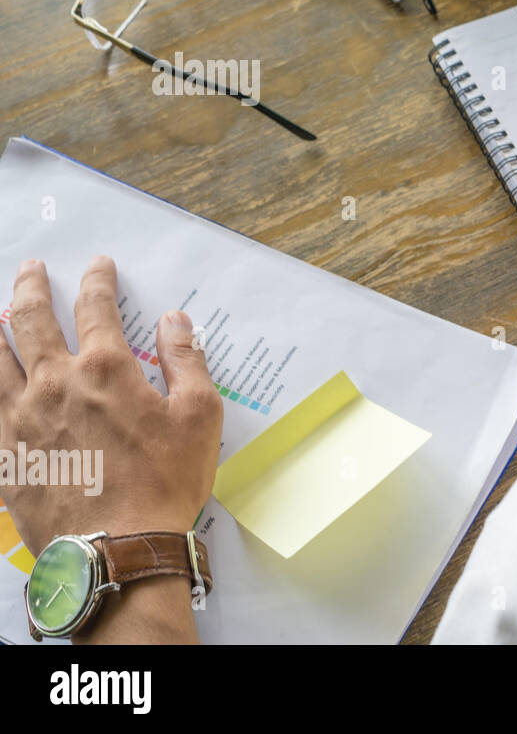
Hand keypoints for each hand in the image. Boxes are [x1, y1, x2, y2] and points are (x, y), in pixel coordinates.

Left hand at [0, 256, 221, 555]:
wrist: (116, 549)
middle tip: (31, 268)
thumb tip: (176, 321)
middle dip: (31, 288)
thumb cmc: (165, 482)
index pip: (96, 308)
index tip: (98, 265)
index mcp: (106, 370)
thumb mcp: (200, 417)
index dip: (97, 281)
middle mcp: (55, 384)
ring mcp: (20, 418)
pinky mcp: (4, 453)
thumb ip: (186, 361)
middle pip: (32, 321)